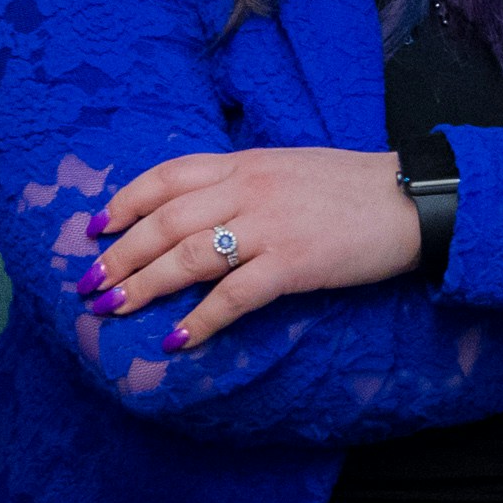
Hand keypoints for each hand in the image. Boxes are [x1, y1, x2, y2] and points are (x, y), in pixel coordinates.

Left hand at [85, 145, 418, 342]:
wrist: (412, 200)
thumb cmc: (352, 187)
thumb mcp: (289, 168)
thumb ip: (244, 184)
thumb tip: (200, 212)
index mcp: (245, 163)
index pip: (167, 177)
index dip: (125, 203)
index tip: (95, 228)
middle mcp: (249, 189)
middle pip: (165, 221)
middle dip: (121, 255)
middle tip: (90, 283)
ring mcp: (270, 226)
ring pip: (188, 256)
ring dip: (144, 285)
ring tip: (114, 309)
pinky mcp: (294, 264)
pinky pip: (235, 295)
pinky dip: (201, 319)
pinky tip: (178, 339)